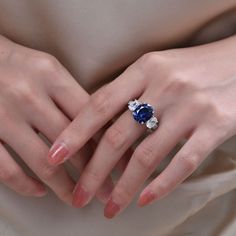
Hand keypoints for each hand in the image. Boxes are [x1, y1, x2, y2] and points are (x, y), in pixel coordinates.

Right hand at [0, 35, 112, 203]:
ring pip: (44, 162)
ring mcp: (4, 116)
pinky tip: (40, 191)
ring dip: (64, 186)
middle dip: (94, 172)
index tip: (123, 164)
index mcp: (52, 76)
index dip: (110, 145)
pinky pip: (5, 168)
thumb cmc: (20, 66)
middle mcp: (29, 95)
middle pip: (72, 143)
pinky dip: (24, 184)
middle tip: (107, 190)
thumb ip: (73, 97)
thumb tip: (99, 127)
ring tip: (78, 198)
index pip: (91, 117)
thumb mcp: (50, 71)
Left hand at [48, 35, 235, 216]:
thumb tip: (96, 121)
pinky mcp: (214, 126)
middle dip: (94, 171)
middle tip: (80, 194)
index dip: (74, 133)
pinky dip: (162, 185)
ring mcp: (190, 108)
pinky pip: (183, 163)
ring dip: (124, 187)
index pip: (99, 105)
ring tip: (110, 207)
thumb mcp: (154, 69)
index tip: (55, 156)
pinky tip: (145, 199)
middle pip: (117, 137)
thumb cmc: (190, 68)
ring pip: (146, 156)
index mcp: (144, 70)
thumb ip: (126, 92)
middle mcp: (164, 88)